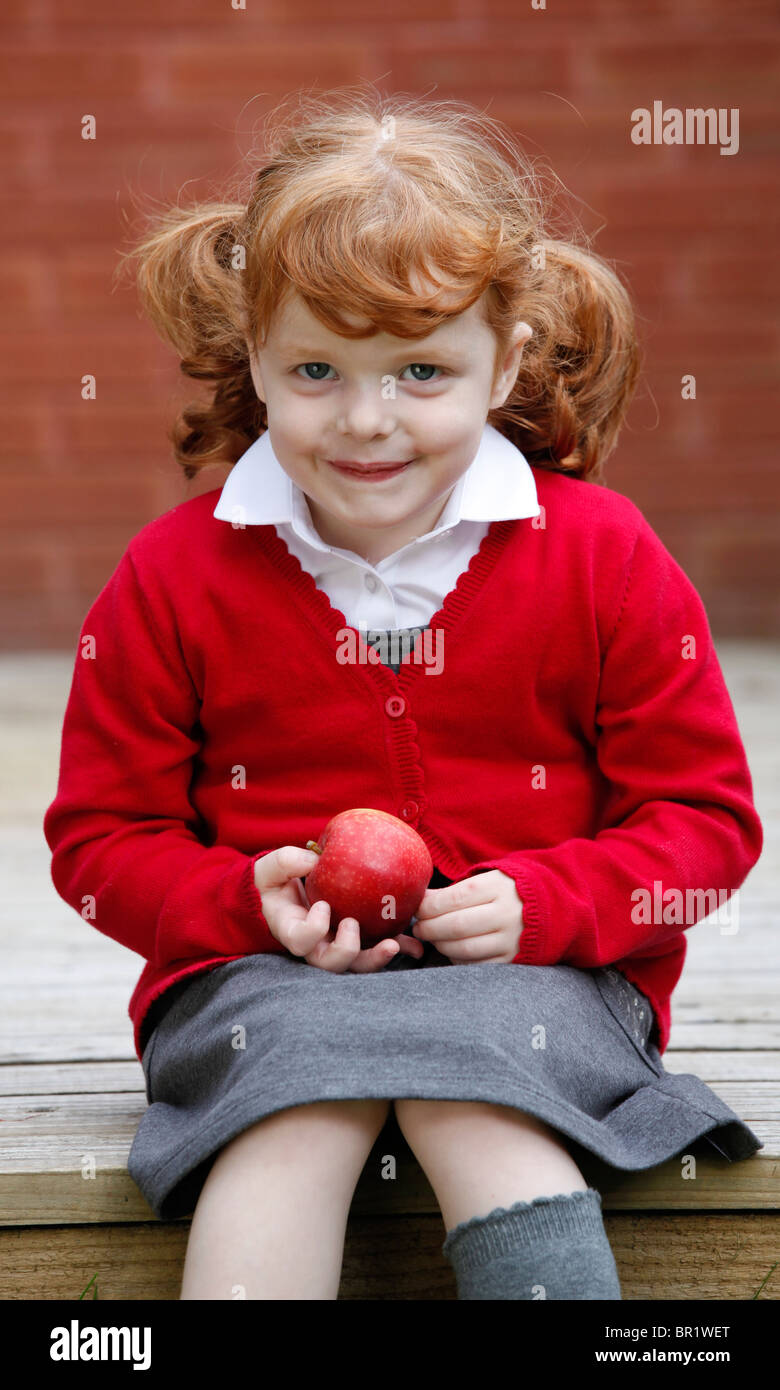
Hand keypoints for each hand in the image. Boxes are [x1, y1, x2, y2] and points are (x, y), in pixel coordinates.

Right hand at [254, 846, 424, 972]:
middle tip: (353, 925)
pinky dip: (398, 948)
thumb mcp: (271, 868)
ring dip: (376, 958)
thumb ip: (286, 862)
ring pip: (357, 964)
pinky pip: (377, 947)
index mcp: (291, 929)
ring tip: (394, 945)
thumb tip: (312, 861)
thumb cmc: (276, 881)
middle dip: (347, 951)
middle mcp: (315, 945)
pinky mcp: (358, 939)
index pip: (301, 941)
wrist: (286, 891)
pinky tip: (415, 946)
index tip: (323, 906)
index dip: (313, 930)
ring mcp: (336, 944)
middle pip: (331, 964)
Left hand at [411, 870, 523, 962]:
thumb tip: (421, 900)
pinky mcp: (513, 960)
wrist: (553, 908)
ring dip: (441, 945)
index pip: (455, 898)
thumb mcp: (488, 879)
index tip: (418, 909)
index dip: (430, 906)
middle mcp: (507, 914)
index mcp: (498, 887)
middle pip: (457, 926)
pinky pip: (476, 964)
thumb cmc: (510, 891)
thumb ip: (455, 889)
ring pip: (464, 948)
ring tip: (434, 939)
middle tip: (419, 928)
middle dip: (430, 928)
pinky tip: (453, 950)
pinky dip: (458, 959)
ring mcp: (511, 939)